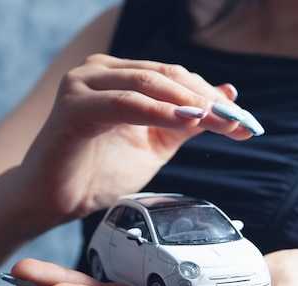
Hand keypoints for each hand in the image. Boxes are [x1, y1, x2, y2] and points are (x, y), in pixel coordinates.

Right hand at [12, 54, 257, 227]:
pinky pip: (124, 103)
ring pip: (149, 84)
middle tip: (238, 122)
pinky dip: (157, 112)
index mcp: (119, 75)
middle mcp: (100, 71)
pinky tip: (186, 121)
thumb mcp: (155, 145)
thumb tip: (229, 94)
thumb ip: (187, 120)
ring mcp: (84, 83)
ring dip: (189, 103)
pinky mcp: (73, 106)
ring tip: (219, 122)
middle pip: (167, 76)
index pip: (176, 77)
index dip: (212, 98)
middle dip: (207, 100)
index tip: (244, 122)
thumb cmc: (99, 173)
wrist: (53, 201)